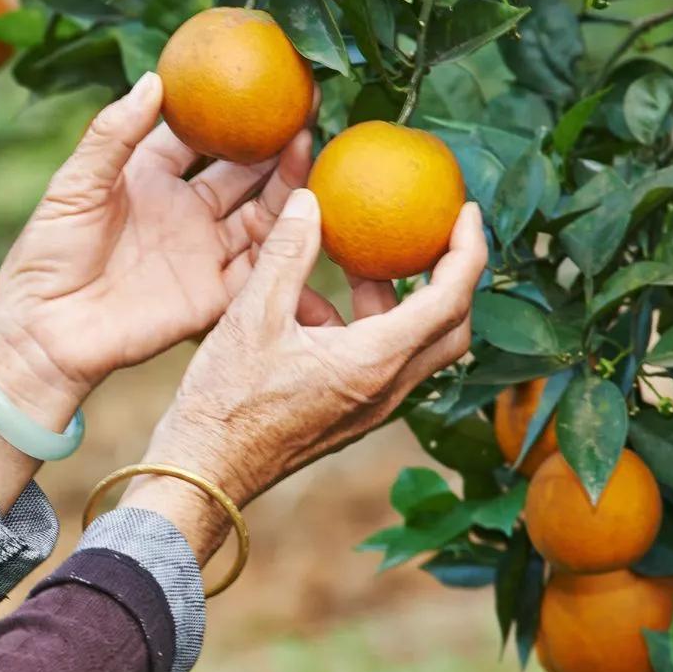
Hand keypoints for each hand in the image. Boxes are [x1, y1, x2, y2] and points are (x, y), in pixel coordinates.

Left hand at [0, 71, 330, 428]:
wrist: (45, 331)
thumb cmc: (47, 254)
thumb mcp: (74, 184)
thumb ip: (114, 134)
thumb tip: (154, 79)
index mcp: (148, 179)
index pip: (197, 137)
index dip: (227, 112)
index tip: (260, 80)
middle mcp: (183, 211)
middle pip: (241, 170)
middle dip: (273, 141)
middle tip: (306, 104)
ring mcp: (203, 252)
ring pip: (261, 212)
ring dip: (287, 183)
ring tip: (310, 144)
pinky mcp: (215, 295)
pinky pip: (264, 267)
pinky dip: (291, 242)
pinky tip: (312, 210)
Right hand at [133, 188, 486, 519]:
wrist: (204, 472)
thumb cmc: (225, 402)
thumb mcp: (251, 317)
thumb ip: (287, 255)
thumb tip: (309, 199)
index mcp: (374, 361)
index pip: (449, 298)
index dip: (468, 249)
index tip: (465, 210)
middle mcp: (386, 388)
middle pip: (451, 328)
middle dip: (450, 278)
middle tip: (433, 238)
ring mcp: (370, 406)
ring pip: (414, 346)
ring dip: (400, 301)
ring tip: (361, 262)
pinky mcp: (349, 414)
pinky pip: (380, 363)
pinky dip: (366, 327)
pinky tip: (313, 306)